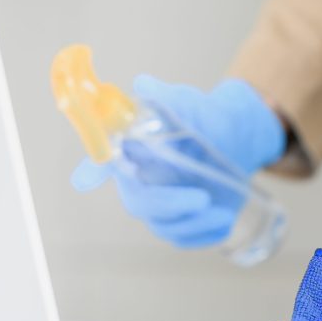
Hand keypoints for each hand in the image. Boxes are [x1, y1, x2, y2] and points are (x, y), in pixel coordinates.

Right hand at [71, 75, 284, 247]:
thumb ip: (169, 97)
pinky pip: (185, 238)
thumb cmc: (206, 117)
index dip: (93, 169)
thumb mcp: (191, 104)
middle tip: (203, 198)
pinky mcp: (181, 222)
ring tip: (222, 210)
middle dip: (169, 205)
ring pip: (164, 226)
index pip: (106, 160)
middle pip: (139, 202)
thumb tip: (145, 82)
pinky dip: (205, 234)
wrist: (238, 138)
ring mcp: (160, 205)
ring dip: (194, 223)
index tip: (83, 181)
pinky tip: (225, 221)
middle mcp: (140, 180)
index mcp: (134, 150)